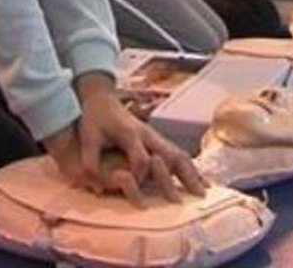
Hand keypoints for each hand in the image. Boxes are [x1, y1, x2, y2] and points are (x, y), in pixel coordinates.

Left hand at [43, 73, 206, 205]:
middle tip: (195, 195)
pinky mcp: (156, 137)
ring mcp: (154, 135)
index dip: (140, 175)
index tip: (136, 186)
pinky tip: (200, 178)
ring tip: (205, 190)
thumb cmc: (94, 117)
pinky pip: (177, 152)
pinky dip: (190, 167)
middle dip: (183, 175)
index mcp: (130, 133)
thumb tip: (96, 186)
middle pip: (171, 154)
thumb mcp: (87, 135)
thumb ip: (90, 160)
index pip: (142, 159)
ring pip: (179, 153)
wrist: (102, 97)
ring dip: (193, 172)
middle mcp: (147, 134)